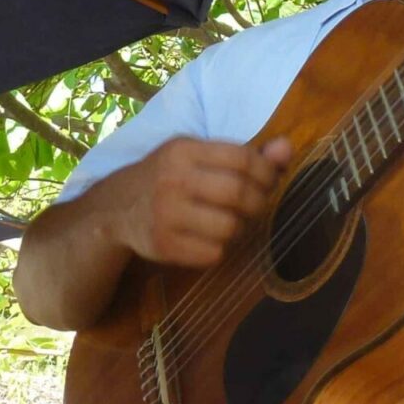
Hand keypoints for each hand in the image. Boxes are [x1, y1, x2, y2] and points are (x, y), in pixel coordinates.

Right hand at [105, 135, 292, 267]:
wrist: (117, 208)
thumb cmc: (169, 177)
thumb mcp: (198, 156)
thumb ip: (246, 154)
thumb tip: (286, 149)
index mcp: (183, 150)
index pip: (242, 158)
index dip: (267, 172)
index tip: (269, 181)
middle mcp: (172, 179)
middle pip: (239, 194)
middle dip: (258, 202)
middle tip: (254, 206)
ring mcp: (165, 214)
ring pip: (230, 227)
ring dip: (238, 228)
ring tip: (228, 222)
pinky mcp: (163, 245)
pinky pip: (212, 253)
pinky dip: (218, 248)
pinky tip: (207, 238)